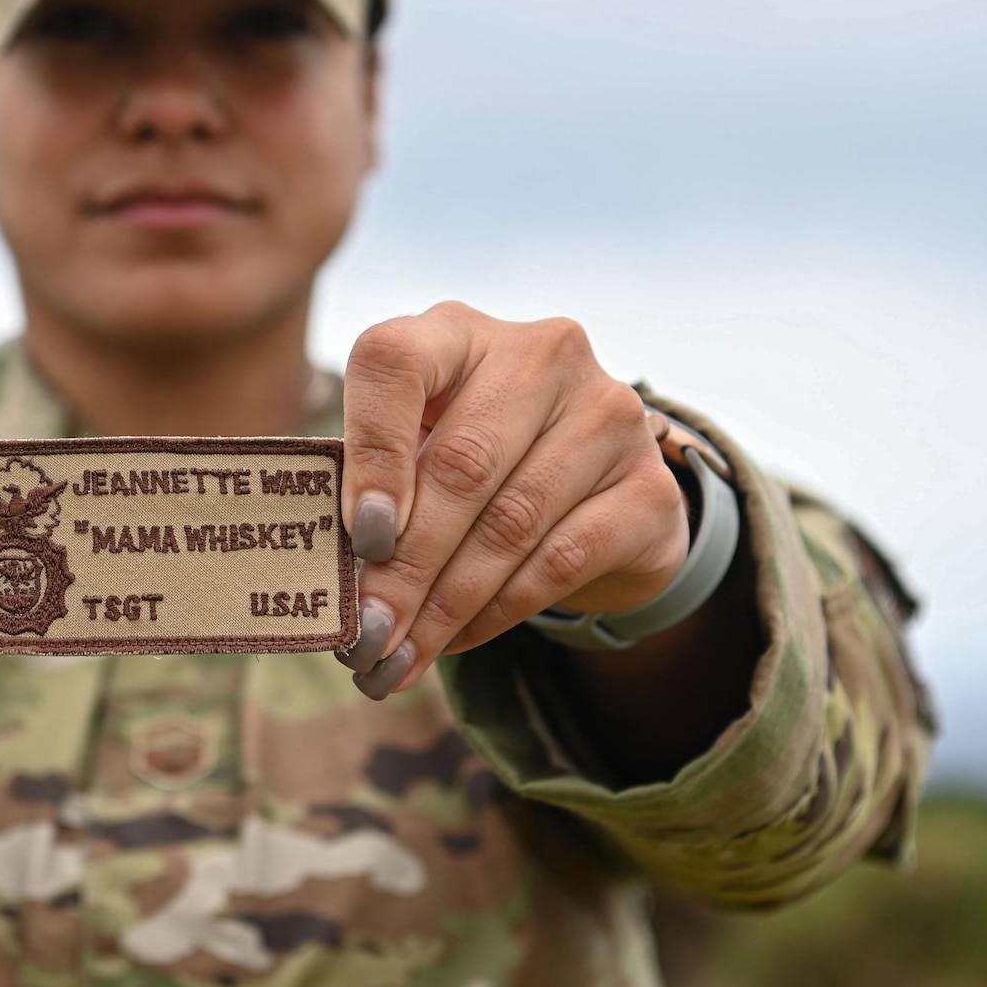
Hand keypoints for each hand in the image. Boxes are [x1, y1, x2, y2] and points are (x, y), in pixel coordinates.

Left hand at [337, 303, 688, 698]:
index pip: (397, 362)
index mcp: (459, 332)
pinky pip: (560, 559)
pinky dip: (498, 610)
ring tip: (401, 653)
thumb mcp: (420, 451)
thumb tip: (335, 581)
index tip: (360, 536)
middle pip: (461, 464)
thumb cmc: (476, 466)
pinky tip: (457, 640)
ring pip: (510, 522)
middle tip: (369, 631)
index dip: (373, 451)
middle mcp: (542, 355)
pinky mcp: (650, 486)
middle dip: (406, 565)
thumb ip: (378, 487)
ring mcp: (608, 415)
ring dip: (446, 603)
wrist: (597, 494)